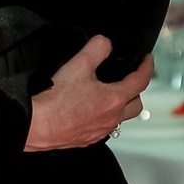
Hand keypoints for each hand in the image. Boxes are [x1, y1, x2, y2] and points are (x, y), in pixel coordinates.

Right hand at [23, 36, 149, 151]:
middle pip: (136, 105)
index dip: (147, 67)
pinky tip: (90, 110)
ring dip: (119, 106)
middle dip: (136, 90)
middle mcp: (111, 119)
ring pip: (119, 119)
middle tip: (130, 79)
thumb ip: (97, 48)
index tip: (147, 60)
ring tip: (108, 94)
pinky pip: (103, 128)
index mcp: (114, 99)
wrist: (36, 125)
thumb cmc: (55, 101)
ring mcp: (99, 131)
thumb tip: (105, 43)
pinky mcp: (86, 140)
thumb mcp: (78, 64)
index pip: (141, 81)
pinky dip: (103, 117)